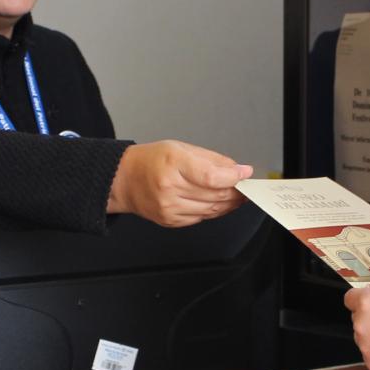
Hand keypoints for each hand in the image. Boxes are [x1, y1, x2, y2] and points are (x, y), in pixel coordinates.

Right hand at [106, 140, 252, 227]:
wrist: (124, 180)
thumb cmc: (151, 160)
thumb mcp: (180, 148)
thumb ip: (211, 159)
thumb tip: (237, 170)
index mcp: (173, 164)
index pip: (212, 176)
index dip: (233, 177)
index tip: (245, 173)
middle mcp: (170, 188)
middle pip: (215, 194)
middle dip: (236, 191)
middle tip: (246, 186)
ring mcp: (169, 207)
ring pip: (212, 209)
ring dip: (229, 203)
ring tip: (237, 195)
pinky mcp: (170, 221)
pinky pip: (201, 218)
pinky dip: (214, 210)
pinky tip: (219, 203)